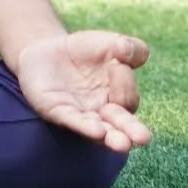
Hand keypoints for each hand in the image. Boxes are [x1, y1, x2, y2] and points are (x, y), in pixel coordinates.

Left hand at [15, 30, 151, 152]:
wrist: (43, 52)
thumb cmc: (82, 52)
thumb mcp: (107, 43)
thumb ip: (128, 46)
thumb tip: (129, 50)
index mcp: (118, 98)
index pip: (129, 96)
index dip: (125, 81)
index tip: (117, 62)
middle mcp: (103, 112)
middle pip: (122, 123)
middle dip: (132, 130)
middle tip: (143, 138)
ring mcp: (82, 114)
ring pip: (102, 130)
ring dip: (113, 137)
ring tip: (123, 144)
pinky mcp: (59, 112)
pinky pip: (75, 122)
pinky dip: (86, 127)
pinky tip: (98, 132)